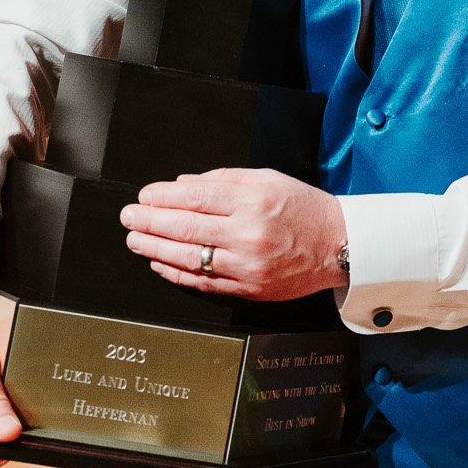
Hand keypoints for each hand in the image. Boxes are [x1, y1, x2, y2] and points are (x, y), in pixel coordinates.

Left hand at [123, 167, 346, 300]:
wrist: (338, 245)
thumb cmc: (304, 209)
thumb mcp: (268, 179)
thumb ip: (223, 179)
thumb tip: (182, 186)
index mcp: (253, 200)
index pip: (195, 197)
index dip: (163, 197)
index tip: (145, 196)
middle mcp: (248, 232)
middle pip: (186, 227)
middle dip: (150, 221)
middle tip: (129, 216)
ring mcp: (247, 264)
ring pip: (189, 257)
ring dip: (155, 248)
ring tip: (136, 240)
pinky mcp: (249, 288)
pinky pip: (204, 282)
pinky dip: (177, 273)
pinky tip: (160, 263)